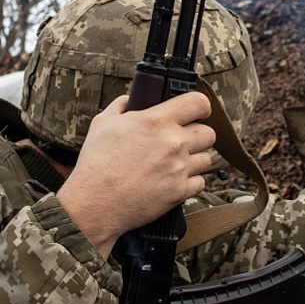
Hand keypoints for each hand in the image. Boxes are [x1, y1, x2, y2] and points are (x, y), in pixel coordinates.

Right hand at [56, 91, 215, 256]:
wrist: (95, 203)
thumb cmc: (96, 164)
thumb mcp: (102, 124)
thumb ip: (120, 106)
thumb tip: (129, 100)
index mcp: (156, 121)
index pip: (198, 103)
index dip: (201, 106)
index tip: (197, 112)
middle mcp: (173, 143)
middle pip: (209, 133)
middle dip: (198, 135)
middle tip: (183, 141)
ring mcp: (179, 168)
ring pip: (207, 159)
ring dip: (195, 160)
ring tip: (175, 163)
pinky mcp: (180, 191)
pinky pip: (200, 182)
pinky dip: (190, 182)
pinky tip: (173, 180)